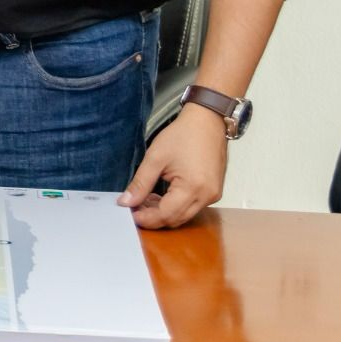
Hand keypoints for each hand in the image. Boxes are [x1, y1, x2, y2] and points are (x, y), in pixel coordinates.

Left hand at [118, 104, 228, 228]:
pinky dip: (176, 206)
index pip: (166, 215)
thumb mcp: (155, 158)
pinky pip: (193, 207)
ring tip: (146, 199)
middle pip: (176, 219)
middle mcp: (207, 196)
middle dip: (154, 217)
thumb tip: (126, 202)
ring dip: (164, 212)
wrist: (207, 122)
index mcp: (193, 187)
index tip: (130, 214)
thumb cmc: (182, 135)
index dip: (146, 218)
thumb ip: (140, 183)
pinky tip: (162, 196)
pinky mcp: (214, 192)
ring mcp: (213, 195)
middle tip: (135, 206)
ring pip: (184, 215)